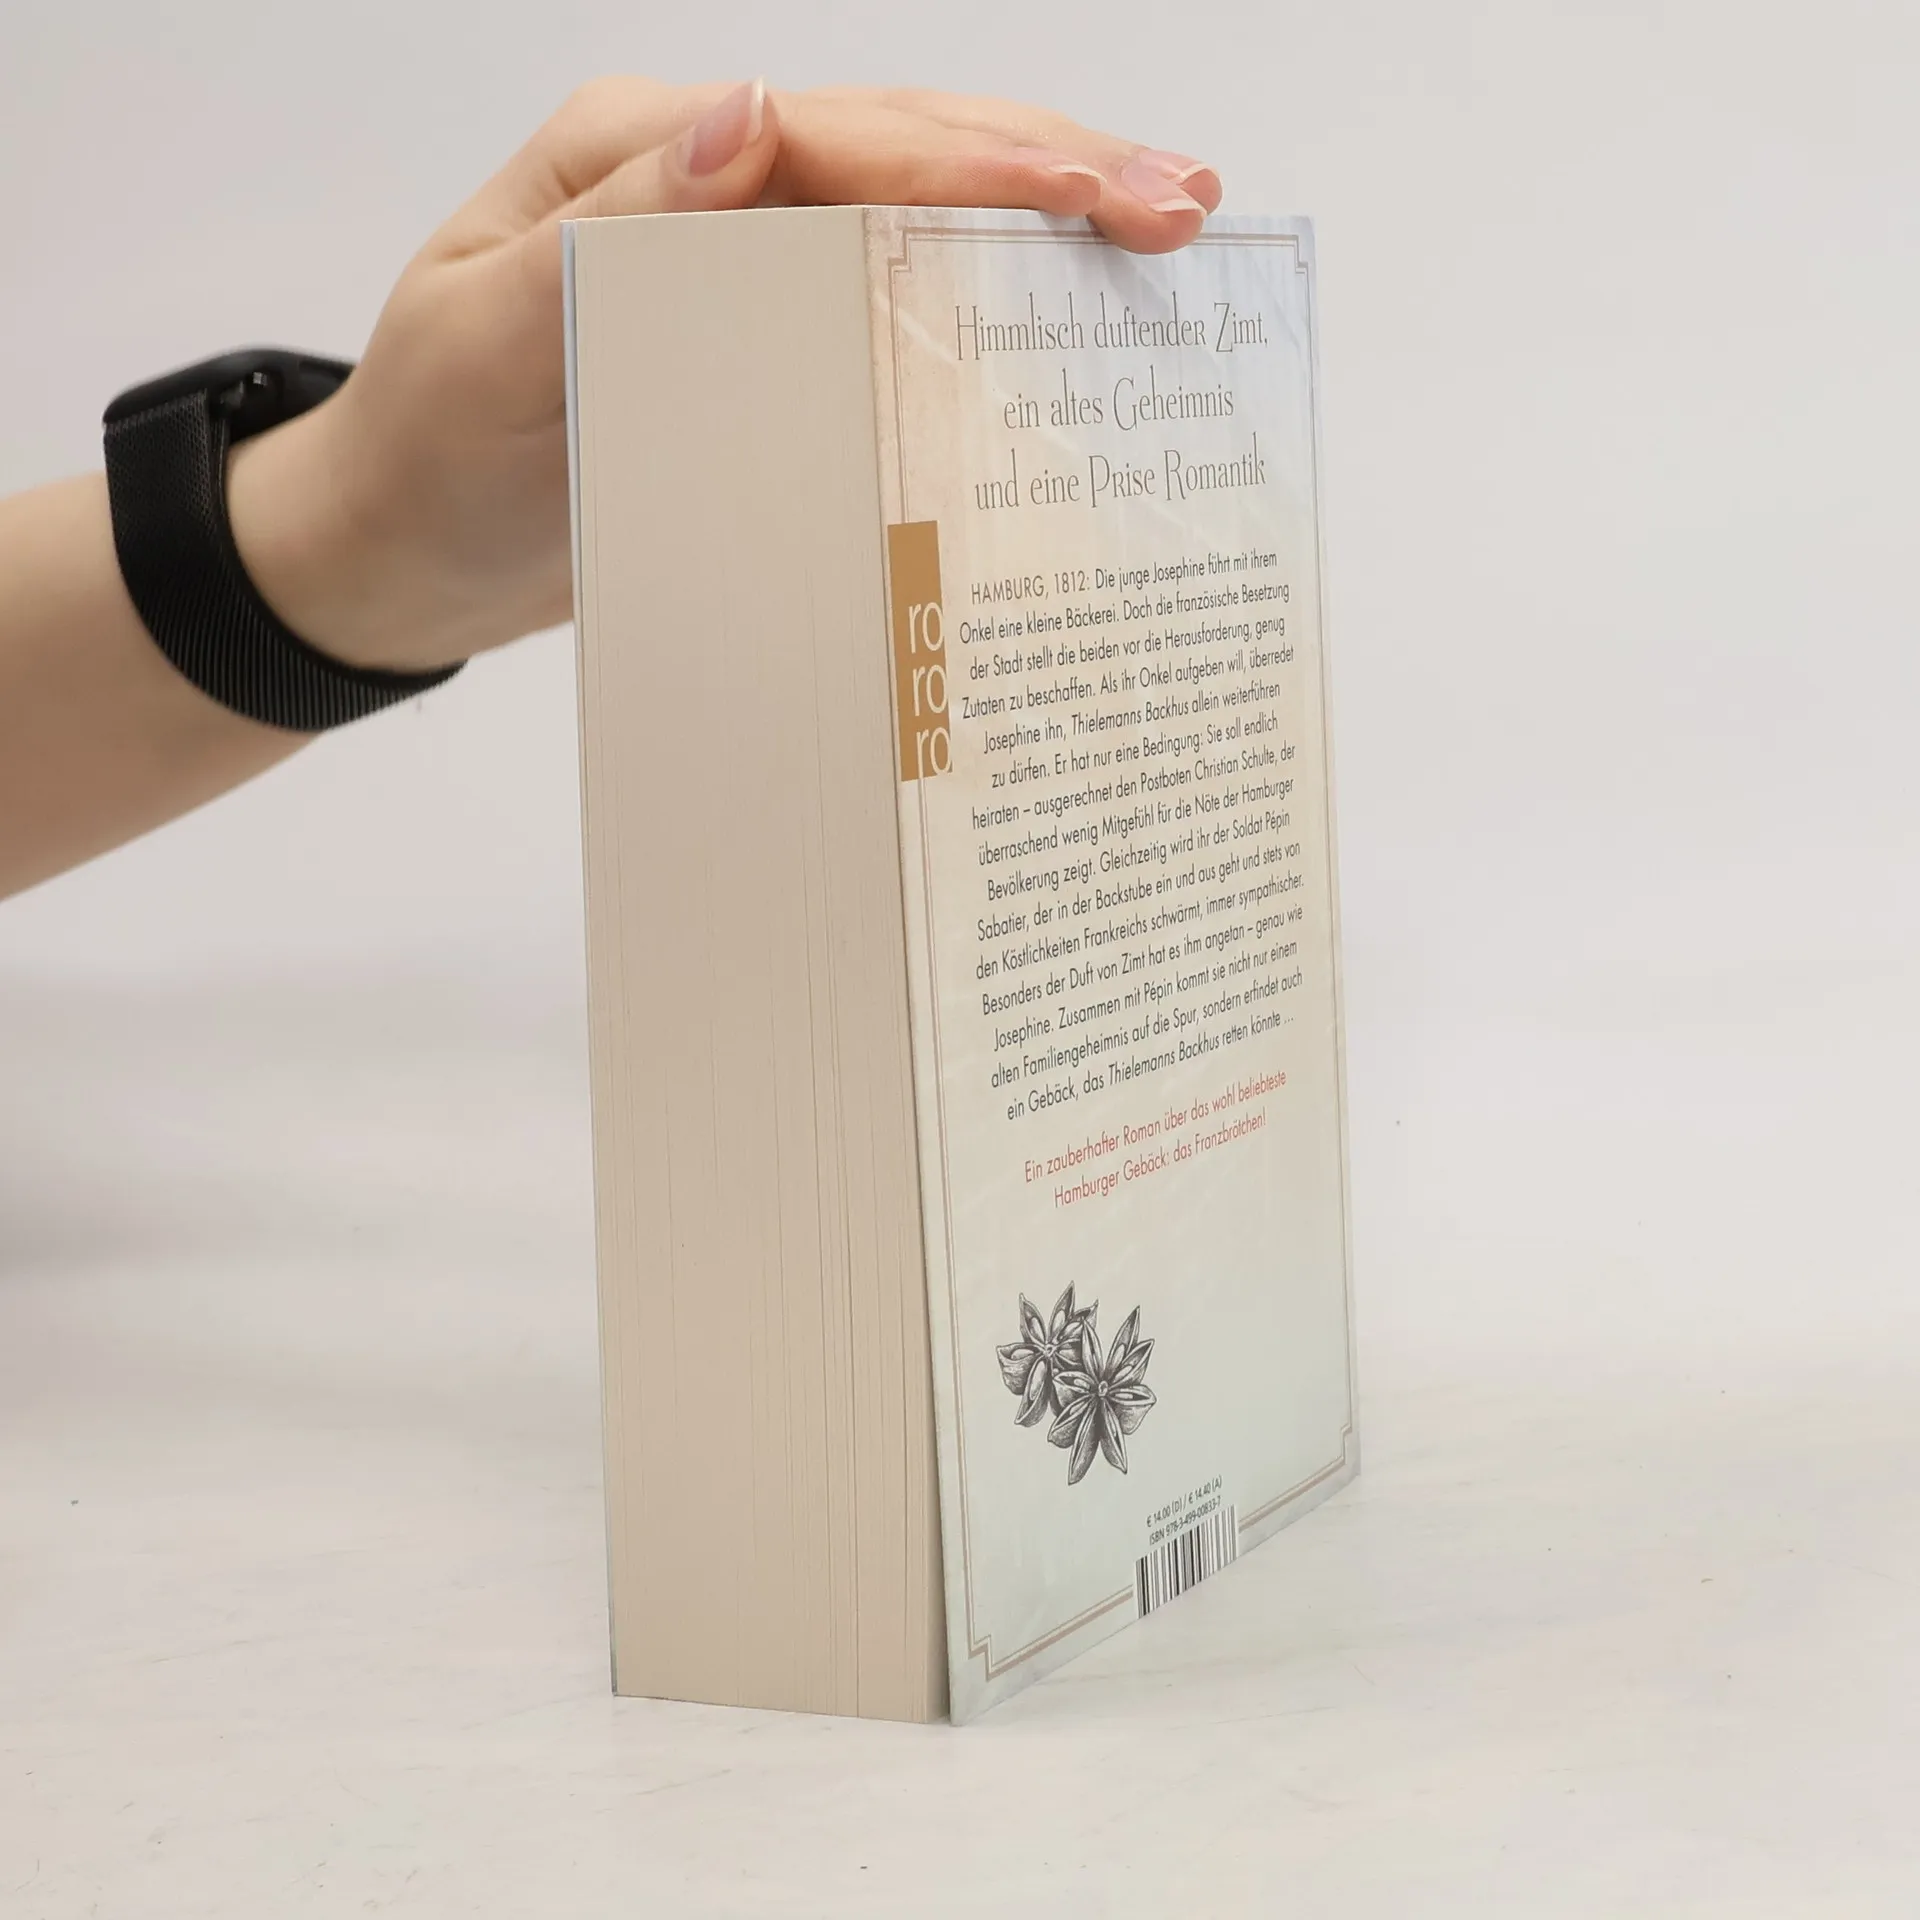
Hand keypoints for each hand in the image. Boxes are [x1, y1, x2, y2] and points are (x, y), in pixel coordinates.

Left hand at [226, 79, 1223, 674]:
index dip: (975, 156)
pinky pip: (888, 299)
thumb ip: (610, 239)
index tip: (1098, 189)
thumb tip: (749, 116)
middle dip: (1051, 166)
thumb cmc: (429, 452)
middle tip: (1187, 205)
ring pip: (914, 212)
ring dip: (1041, 219)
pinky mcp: (763, 338)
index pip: (833, 135)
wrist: (401, 552)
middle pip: (902, 148)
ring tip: (1167, 233)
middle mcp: (701, 190)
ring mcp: (740, 260)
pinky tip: (1066, 310)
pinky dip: (984, 296)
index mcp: (635, 158)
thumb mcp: (487, 344)